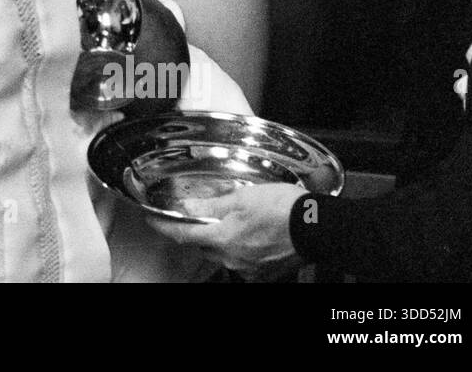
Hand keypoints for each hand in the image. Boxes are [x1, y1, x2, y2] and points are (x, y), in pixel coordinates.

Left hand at [147, 183, 305, 279]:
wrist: (319, 227)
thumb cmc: (282, 208)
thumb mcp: (241, 198)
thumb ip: (210, 206)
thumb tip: (185, 208)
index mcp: (223, 240)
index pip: (182, 235)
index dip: (163, 226)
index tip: (152, 219)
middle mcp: (232, 260)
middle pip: (204, 246)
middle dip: (201, 231)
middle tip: (207, 213)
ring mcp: (249, 269)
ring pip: (225, 253)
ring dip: (224, 239)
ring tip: (240, 221)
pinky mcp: (266, 273)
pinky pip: (244, 261)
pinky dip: (243, 248)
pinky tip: (255, 234)